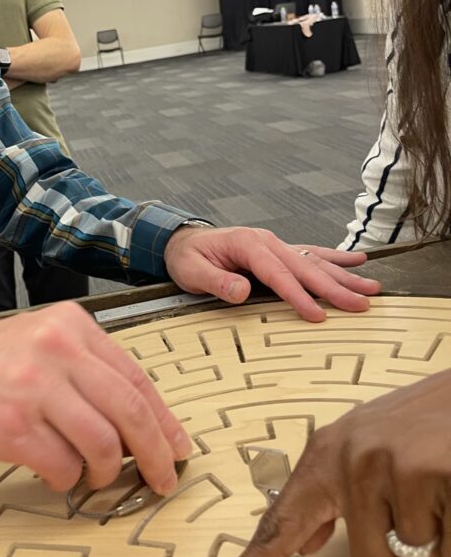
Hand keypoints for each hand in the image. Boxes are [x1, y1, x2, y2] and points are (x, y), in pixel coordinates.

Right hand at [0, 301, 191, 493]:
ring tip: (96, 476)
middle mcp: (58, 350)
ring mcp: (35, 387)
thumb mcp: (47, 342)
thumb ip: (91, 370)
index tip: (177, 447)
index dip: (164, 420)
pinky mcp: (13, 425)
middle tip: (162, 478)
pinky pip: (63, 465)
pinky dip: (68, 479)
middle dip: (155, 453)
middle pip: (129, 410)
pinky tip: (58, 475)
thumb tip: (143, 424)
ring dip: (107, 471)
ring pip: (102, 443)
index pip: (135, 377)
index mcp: (72, 326)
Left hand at [164, 226, 379, 321]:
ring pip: (315, 260)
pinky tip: (358, 261)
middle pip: (305, 267)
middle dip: (334, 287)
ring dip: (344, 275)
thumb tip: (241, 290)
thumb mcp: (192, 271)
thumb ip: (216, 281)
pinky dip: (336, 258)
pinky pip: (312, 254)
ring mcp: (276, 245)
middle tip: (361, 304)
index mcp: (247, 244)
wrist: (184, 241)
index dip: (298, 295)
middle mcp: (267, 242)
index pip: (277, 273)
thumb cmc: (188, 257)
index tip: (317, 315)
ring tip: (372, 287)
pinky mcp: (279, 252)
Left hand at [201, 368, 450, 556]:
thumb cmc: (422, 425)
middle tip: (421, 502)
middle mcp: (352, 459)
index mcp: (327, 455)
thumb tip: (304, 544)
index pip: (280, 524)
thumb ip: (332, 493)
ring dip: (438, 544)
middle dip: (402, 551)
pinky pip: (450, 553)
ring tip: (442, 493)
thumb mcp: (365, 446)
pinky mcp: (433, 474)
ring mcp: (392, 466)